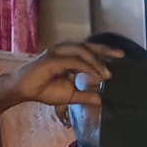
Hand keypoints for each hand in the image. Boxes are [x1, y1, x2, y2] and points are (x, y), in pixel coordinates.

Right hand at [0, 40, 120, 109]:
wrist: (24, 90)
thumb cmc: (44, 89)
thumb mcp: (71, 95)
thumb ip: (87, 95)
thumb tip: (103, 100)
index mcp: (70, 57)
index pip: (90, 51)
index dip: (105, 53)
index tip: (121, 58)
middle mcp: (64, 51)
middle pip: (88, 46)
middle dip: (105, 50)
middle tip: (121, 55)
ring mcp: (58, 53)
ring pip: (82, 51)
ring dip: (97, 61)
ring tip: (108, 75)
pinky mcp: (52, 59)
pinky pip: (74, 61)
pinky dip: (87, 67)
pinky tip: (96, 75)